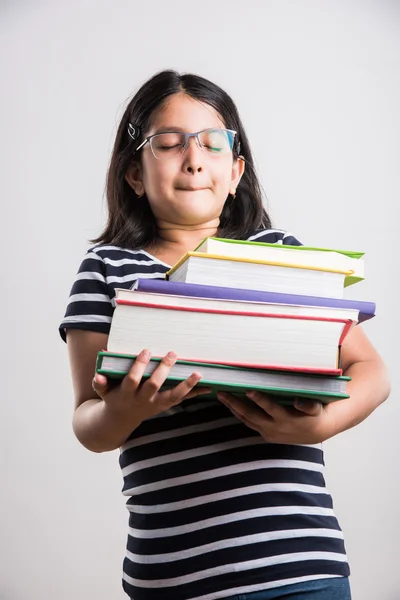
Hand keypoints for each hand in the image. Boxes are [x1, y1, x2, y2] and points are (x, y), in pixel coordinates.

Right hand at [92, 349, 211, 421]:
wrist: (120, 420)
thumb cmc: (113, 397)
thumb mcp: (104, 391)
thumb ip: (101, 383)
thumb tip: (98, 374)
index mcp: (127, 394)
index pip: (133, 379)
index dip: (139, 365)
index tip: (146, 351)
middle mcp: (143, 400)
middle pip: (154, 385)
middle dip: (163, 370)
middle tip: (172, 353)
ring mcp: (156, 404)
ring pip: (173, 396)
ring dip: (186, 385)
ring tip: (198, 373)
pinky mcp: (165, 405)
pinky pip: (181, 399)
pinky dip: (194, 392)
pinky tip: (208, 386)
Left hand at [217, 390, 333, 444]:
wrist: (316, 433)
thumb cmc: (314, 415)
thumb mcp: (316, 409)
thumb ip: (309, 405)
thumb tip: (299, 402)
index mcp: (286, 419)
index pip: (270, 408)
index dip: (260, 400)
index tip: (248, 391)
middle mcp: (275, 427)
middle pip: (251, 415)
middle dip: (236, 403)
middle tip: (223, 393)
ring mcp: (268, 433)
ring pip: (247, 420)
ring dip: (233, 408)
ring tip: (221, 396)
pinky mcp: (265, 435)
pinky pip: (249, 424)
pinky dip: (239, 414)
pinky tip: (230, 404)